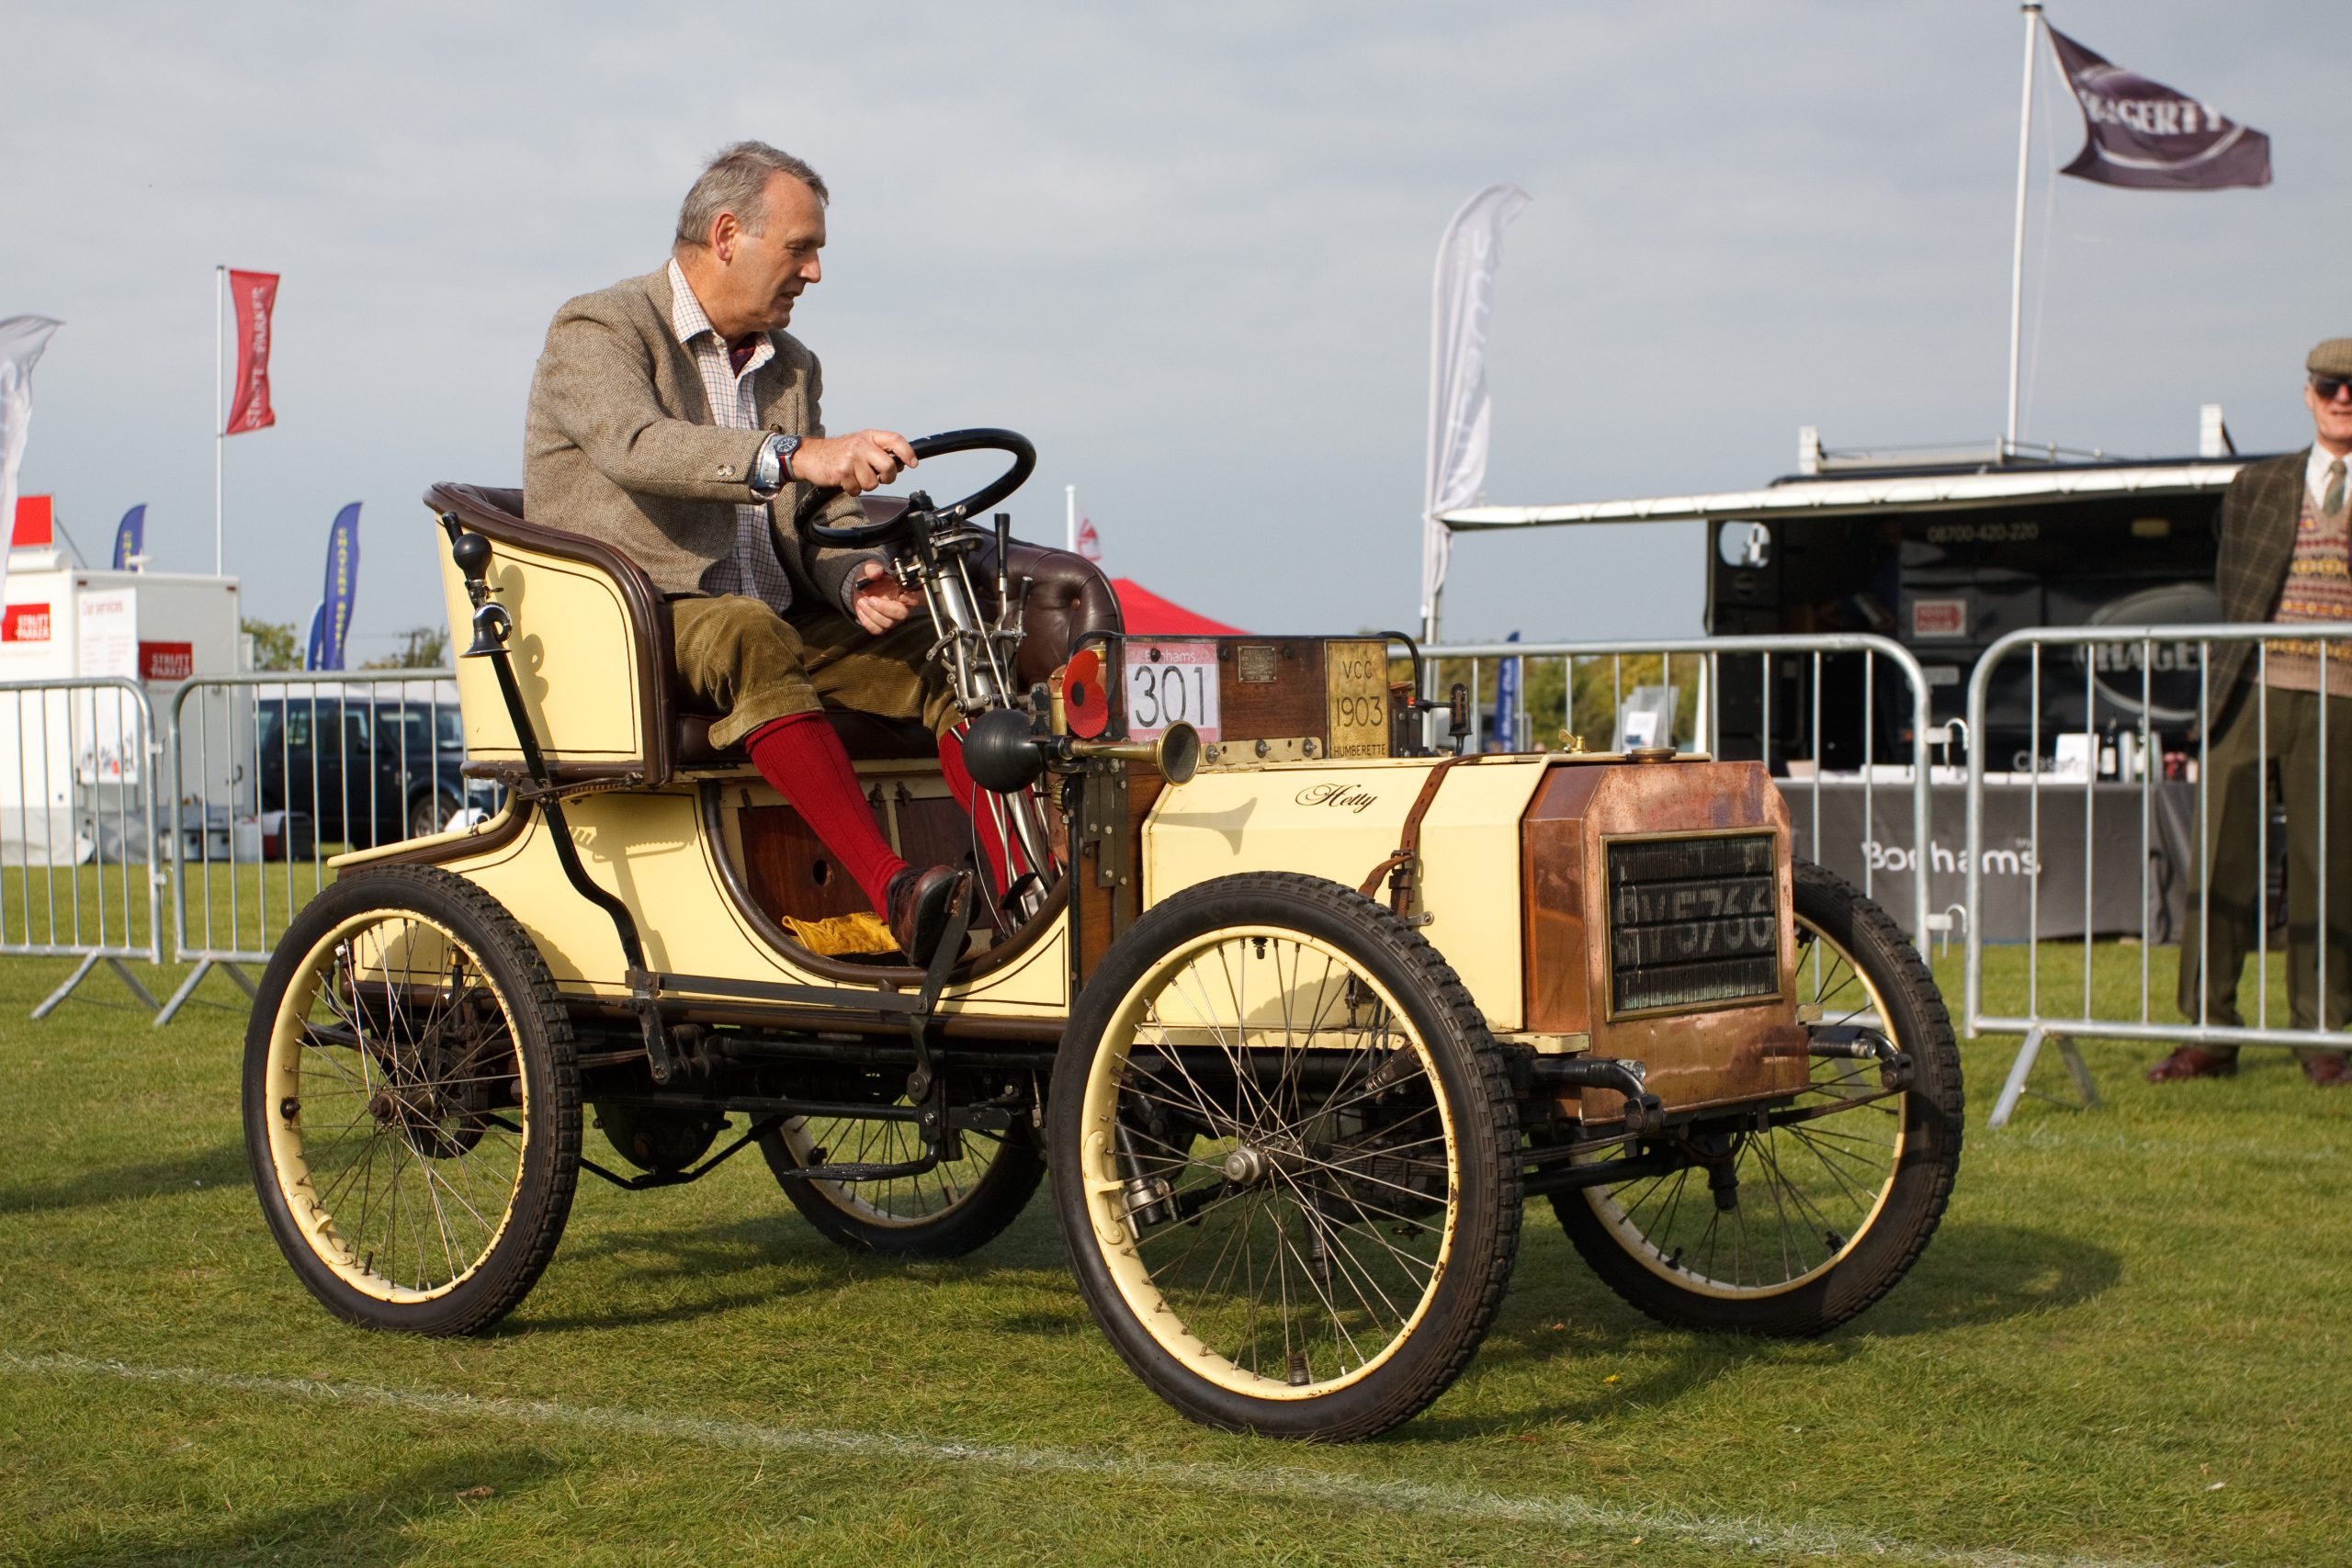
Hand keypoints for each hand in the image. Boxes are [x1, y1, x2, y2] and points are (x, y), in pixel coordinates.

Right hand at [793, 428, 916, 495]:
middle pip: (888, 466)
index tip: (913, 463)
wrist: (810, 456)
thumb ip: (881, 452)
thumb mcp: (861, 445)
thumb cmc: (839, 452)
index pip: (895, 440)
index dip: (907, 452)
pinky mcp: (842, 471)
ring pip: (873, 482)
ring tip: (855, 476)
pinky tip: (845, 480)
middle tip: (879, 478)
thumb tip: (903, 464)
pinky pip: (857, 489)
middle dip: (887, 478)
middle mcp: (861, 444)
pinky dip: (852, 490)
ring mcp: (851, 457)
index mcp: (869, 436)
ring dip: (865, 485)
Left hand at [848, 560, 922, 634]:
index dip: (915, 599)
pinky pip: (877, 629)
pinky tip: (861, 610)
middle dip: (884, 608)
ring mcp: (893, 618)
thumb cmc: (870, 578)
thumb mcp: (871, 567)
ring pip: (888, 623)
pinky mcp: (882, 625)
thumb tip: (876, 572)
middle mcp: (903, 606)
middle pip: (902, 614)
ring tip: (862, 602)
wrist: (860, 588)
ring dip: (872, 613)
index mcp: (906, 590)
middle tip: (871, 599)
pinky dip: (866, 621)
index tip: (902, 596)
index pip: (920, 597)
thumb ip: (873, 567)